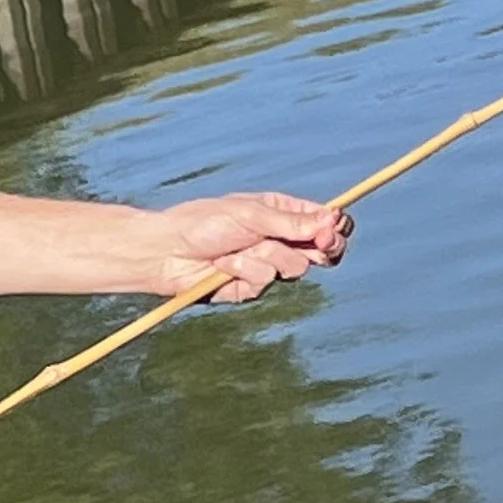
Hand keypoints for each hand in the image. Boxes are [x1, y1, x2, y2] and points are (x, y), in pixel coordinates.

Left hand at [153, 191, 352, 306]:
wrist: (165, 251)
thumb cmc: (203, 223)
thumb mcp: (250, 215)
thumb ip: (290, 223)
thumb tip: (332, 221)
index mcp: (282, 214)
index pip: (324, 223)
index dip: (336, 229)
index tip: (333, 229)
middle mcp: (278, 240)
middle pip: (323, 251)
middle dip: (322, 248)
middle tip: (320, 245)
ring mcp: (266, 265)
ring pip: (294, 267)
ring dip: (268, 256)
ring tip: (238, 249)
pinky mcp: (250, 288)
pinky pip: (265, 282)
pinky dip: (244, 271)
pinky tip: (222, 265)